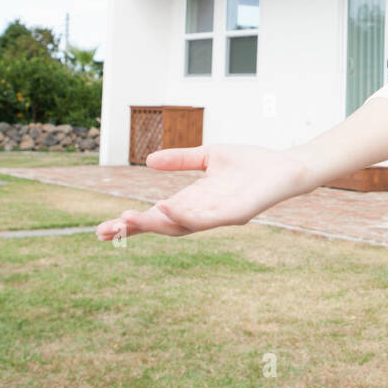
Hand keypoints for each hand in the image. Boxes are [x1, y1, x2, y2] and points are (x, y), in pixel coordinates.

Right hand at [95, 143, 309, 239]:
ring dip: (154, 223)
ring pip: (180, 226)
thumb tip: (148, 161)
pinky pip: (207, 219)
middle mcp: (202, 213)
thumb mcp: (209, 156)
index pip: (157, 216)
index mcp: (193, 201)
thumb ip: (181, 159)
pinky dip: (185, 216)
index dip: (131, 222)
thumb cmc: (251, 163)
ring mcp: (218, 216)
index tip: (101, 229)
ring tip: (128, 220)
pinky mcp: (235, 214)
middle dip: (134, 229)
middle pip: (162, 227)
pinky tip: (166, 209)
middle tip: (103, 232)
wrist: (286, 166)